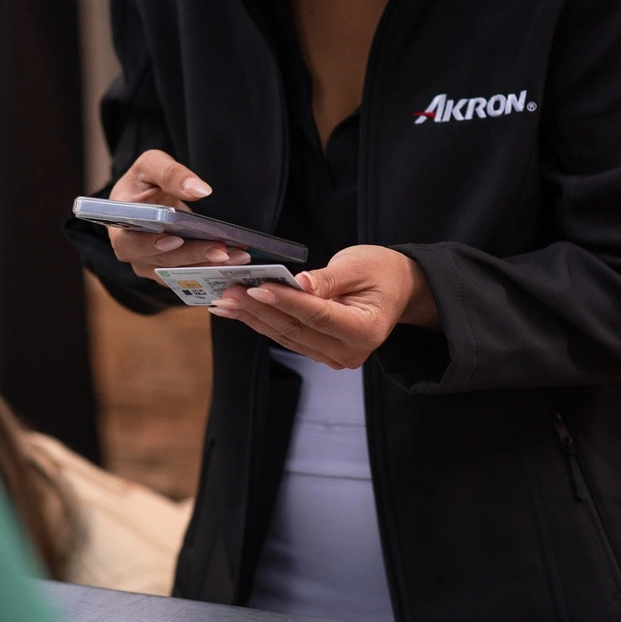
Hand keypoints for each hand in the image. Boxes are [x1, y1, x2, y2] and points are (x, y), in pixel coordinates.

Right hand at [107, 150, 250, 282]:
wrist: (150, 197)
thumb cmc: (145, 181)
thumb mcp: (151, 165)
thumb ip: (171, 174)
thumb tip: (200, 190)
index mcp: (120, 228)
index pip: (131, 243)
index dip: (151, 245)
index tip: (176, 240)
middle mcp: (134, 254)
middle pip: (162, 263)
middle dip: (193, 256)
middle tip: (222, 251)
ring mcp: (152, 267)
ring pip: (180, 274)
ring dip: (209, 267)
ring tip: (238, 257)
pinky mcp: (171, 274)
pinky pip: (191, 278)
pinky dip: (213, 271)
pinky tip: (236, 264)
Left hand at [209, 245, 439, 367]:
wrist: (397, 288)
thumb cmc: (382, 272)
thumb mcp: (359, 265)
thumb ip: (328, 278)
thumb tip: (298, 283)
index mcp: (366, 330)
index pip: (318, 316)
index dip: (286, 302)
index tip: (257, 289)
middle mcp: (350, 351)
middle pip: (296, 331)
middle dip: (259, 311)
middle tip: (228, 293)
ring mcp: (335, 356)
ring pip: (286, 337)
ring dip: (253, 318)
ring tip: (224, 301)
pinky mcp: (321, 352)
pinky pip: (288, 337)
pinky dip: (263, 321)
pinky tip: (239, 309)